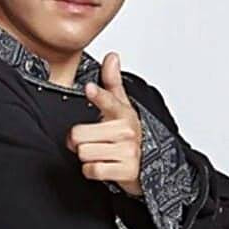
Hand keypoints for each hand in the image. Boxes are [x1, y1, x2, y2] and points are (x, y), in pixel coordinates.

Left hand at [65, 51, 143, 196]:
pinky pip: (92, 170)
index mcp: (123, 113)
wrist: (149, 165)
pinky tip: (103, 165)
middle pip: (79, 135)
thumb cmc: (128, 135)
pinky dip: (92, 171)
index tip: (89, 88)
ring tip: (100, 153)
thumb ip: (112, 82)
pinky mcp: (125, 170)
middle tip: (90, 140)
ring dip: (87, 157)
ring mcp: (127, 151)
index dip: (98, 95)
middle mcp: (126, 131)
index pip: (109, 101)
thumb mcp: (122, 107)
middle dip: (79, 141)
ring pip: (84, 153)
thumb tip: (112, 57)